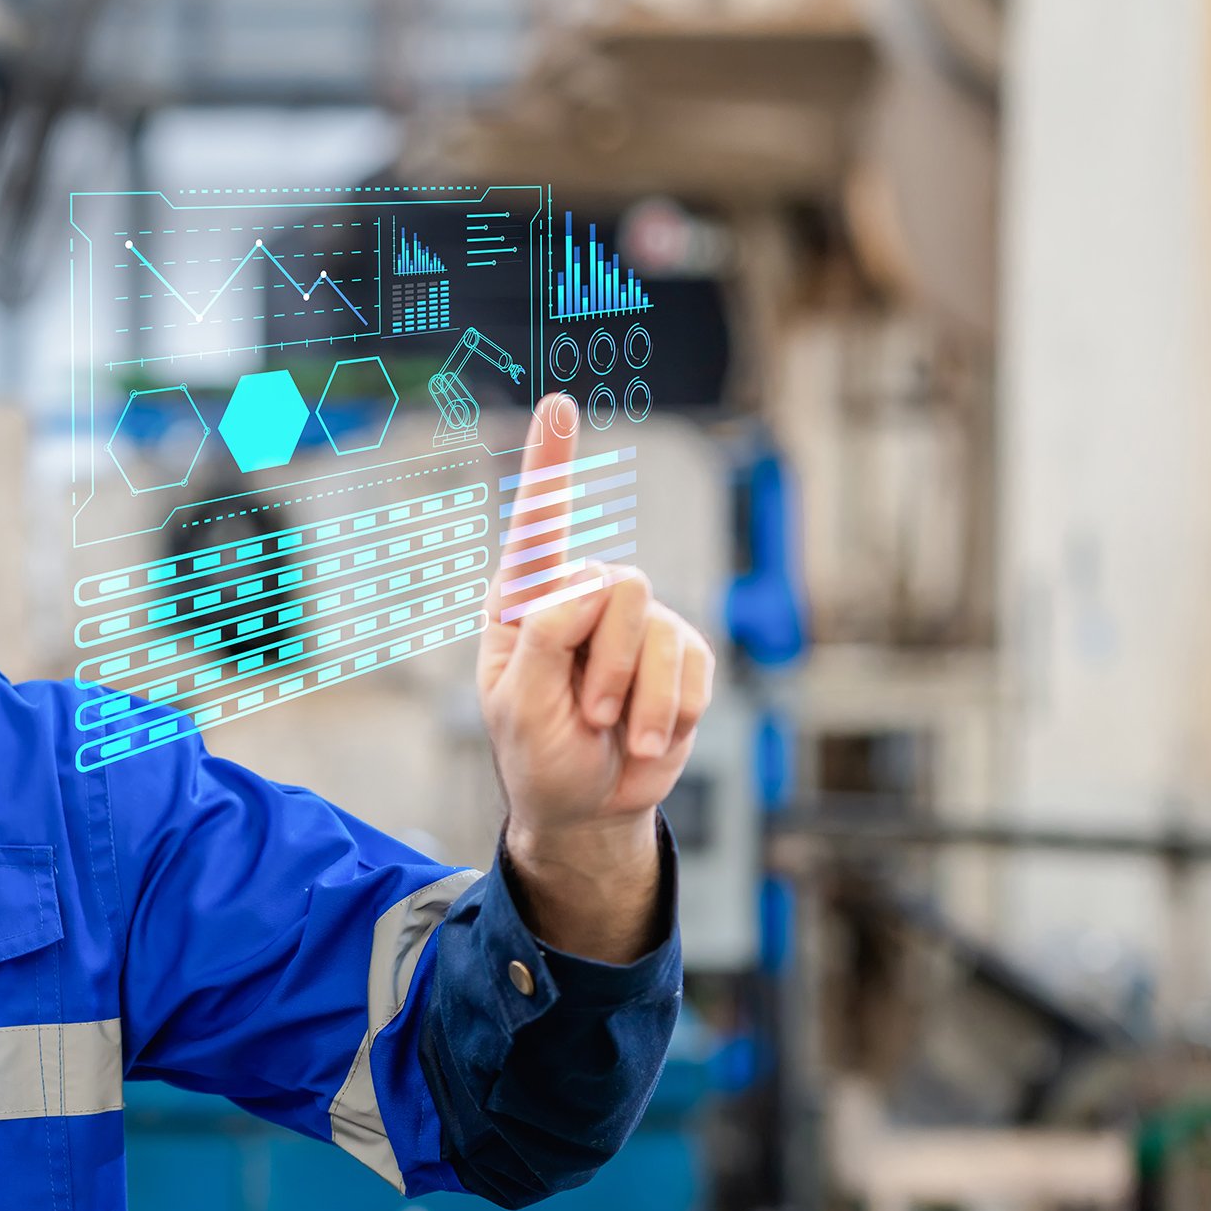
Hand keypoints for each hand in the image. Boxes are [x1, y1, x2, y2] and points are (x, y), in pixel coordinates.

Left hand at [474, 394, 713, 957]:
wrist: (590, 807)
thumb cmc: (538, 756)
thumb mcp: (519, 705)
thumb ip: (545, 638)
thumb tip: (591, 586)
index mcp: (526, 603)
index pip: (538, 526)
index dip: (551, 462)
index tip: (560, 403)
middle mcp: (581, 598)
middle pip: (612, 585)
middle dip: (603, 662)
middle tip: (585, 712)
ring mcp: (635, 624)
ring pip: (653, 625)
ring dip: (635, 696)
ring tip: (611, 729)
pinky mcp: (680, 651)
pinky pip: (691, 663)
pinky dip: (671, 711)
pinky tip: (647, 737)